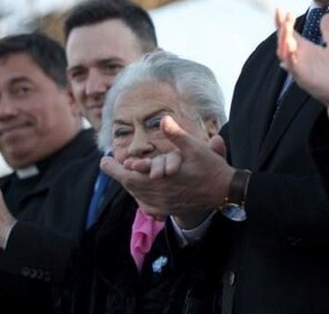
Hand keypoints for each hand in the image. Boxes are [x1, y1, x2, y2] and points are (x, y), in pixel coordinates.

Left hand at [101, 116, 232, 224]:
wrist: (224, 191)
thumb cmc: (210, 167)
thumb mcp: (194, 148)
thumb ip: (176, 135)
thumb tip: (163, 119)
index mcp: (163, 178)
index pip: (131, 175)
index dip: (115, 169)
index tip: (103, 160)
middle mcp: (160, 193)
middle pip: (131, 186)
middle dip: (118, 174)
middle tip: (107, 165)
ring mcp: (164, 204)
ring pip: (138, 196)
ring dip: (128, 184)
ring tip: (122, 173)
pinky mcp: (169, 209)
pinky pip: (147, 205)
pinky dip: (139, 196)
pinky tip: (138, 190)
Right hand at [275, 8, 328, 140]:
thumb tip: (326, 15)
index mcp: (305, 49)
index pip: (289, 33)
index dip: (284, 22)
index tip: (283, 9)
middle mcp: (299, 57)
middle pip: (283, 41)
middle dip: (281, 27)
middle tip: (282, 14)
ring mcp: (300, 68)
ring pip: (284, 54)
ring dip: (283, 40)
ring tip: (285, 27)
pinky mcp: (304, 79)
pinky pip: (293, 68)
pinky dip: (290, 59)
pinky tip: (290, 48)